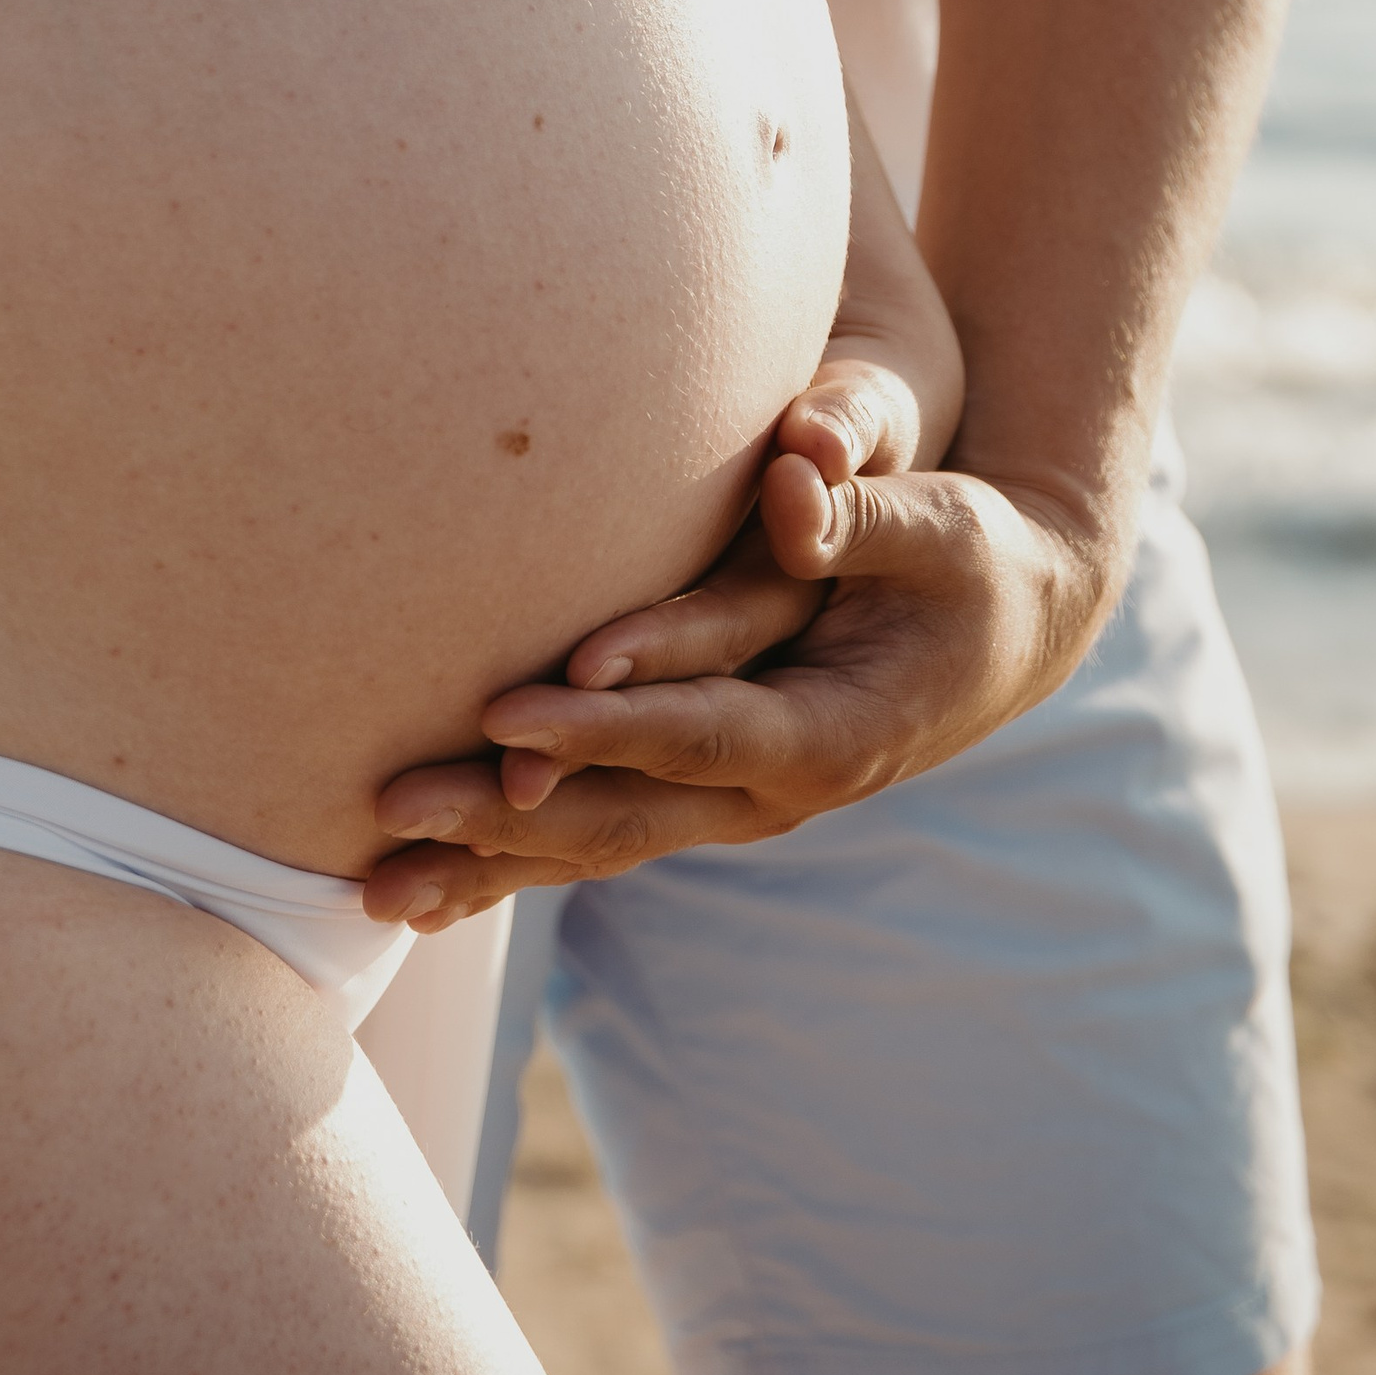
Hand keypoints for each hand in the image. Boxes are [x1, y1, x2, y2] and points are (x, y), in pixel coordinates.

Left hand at [364, 360, 1127, 930]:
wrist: (1005, 631)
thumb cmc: (966, 560)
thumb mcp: (938, 526)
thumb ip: (857, 510)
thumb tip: (793, 478)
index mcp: (829, 732)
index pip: (694, 732)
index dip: (599, 726)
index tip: (499, 715)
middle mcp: (773, 793)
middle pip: (620, 814)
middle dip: (504, 815)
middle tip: (389, 803)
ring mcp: (734, 810)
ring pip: (593, 847)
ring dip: (484, 864)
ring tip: (369, 883)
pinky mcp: (701, 799)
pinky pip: (592, 841)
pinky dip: (504, 867)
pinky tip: (413, 896)